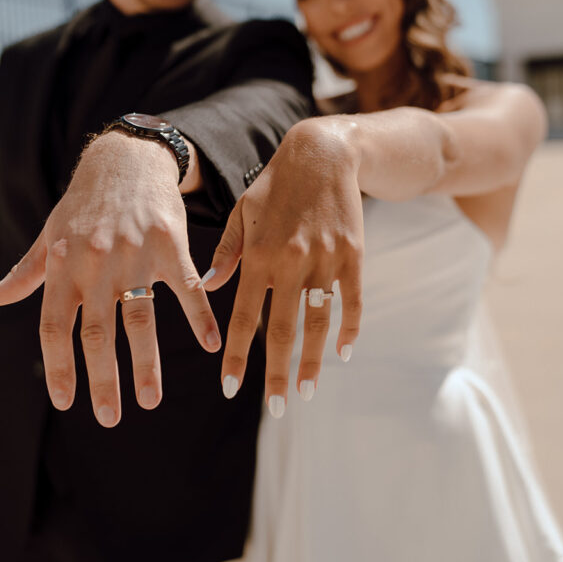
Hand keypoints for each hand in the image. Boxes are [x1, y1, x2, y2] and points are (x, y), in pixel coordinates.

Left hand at [0, 132, 220, 425]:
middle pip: (97, 333)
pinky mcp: (171, 245)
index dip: (59, 366)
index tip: (66, 401)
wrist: (128, 159)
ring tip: (149, 401)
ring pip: (140, 319)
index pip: (54, 325)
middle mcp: (96, 263)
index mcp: (64, 266)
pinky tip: (213, 345)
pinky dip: (201, 317)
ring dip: (146, 363)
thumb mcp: (50, 235)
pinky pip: (187, 288)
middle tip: (109, 419)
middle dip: (102, 380)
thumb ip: (26, 273)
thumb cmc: (84, 203)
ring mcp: (135, 254)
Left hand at [207, 117, 362, 414]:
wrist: (323, 153)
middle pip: (283, 330)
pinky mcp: (352, 255)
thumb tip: (210, 289)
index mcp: (258, 256)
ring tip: (309, 390)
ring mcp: (324, 260)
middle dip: (278, 374)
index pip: (245, 318)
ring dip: (315, 361)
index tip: (230, 388)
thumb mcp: (242, 213)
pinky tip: (344, 352)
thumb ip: (227, 253)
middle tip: (278, 407)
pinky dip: (350, 328)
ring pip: (319, 322)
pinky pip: (352, 301)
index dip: (238, 356)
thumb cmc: (275, 186)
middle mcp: (290, 263)